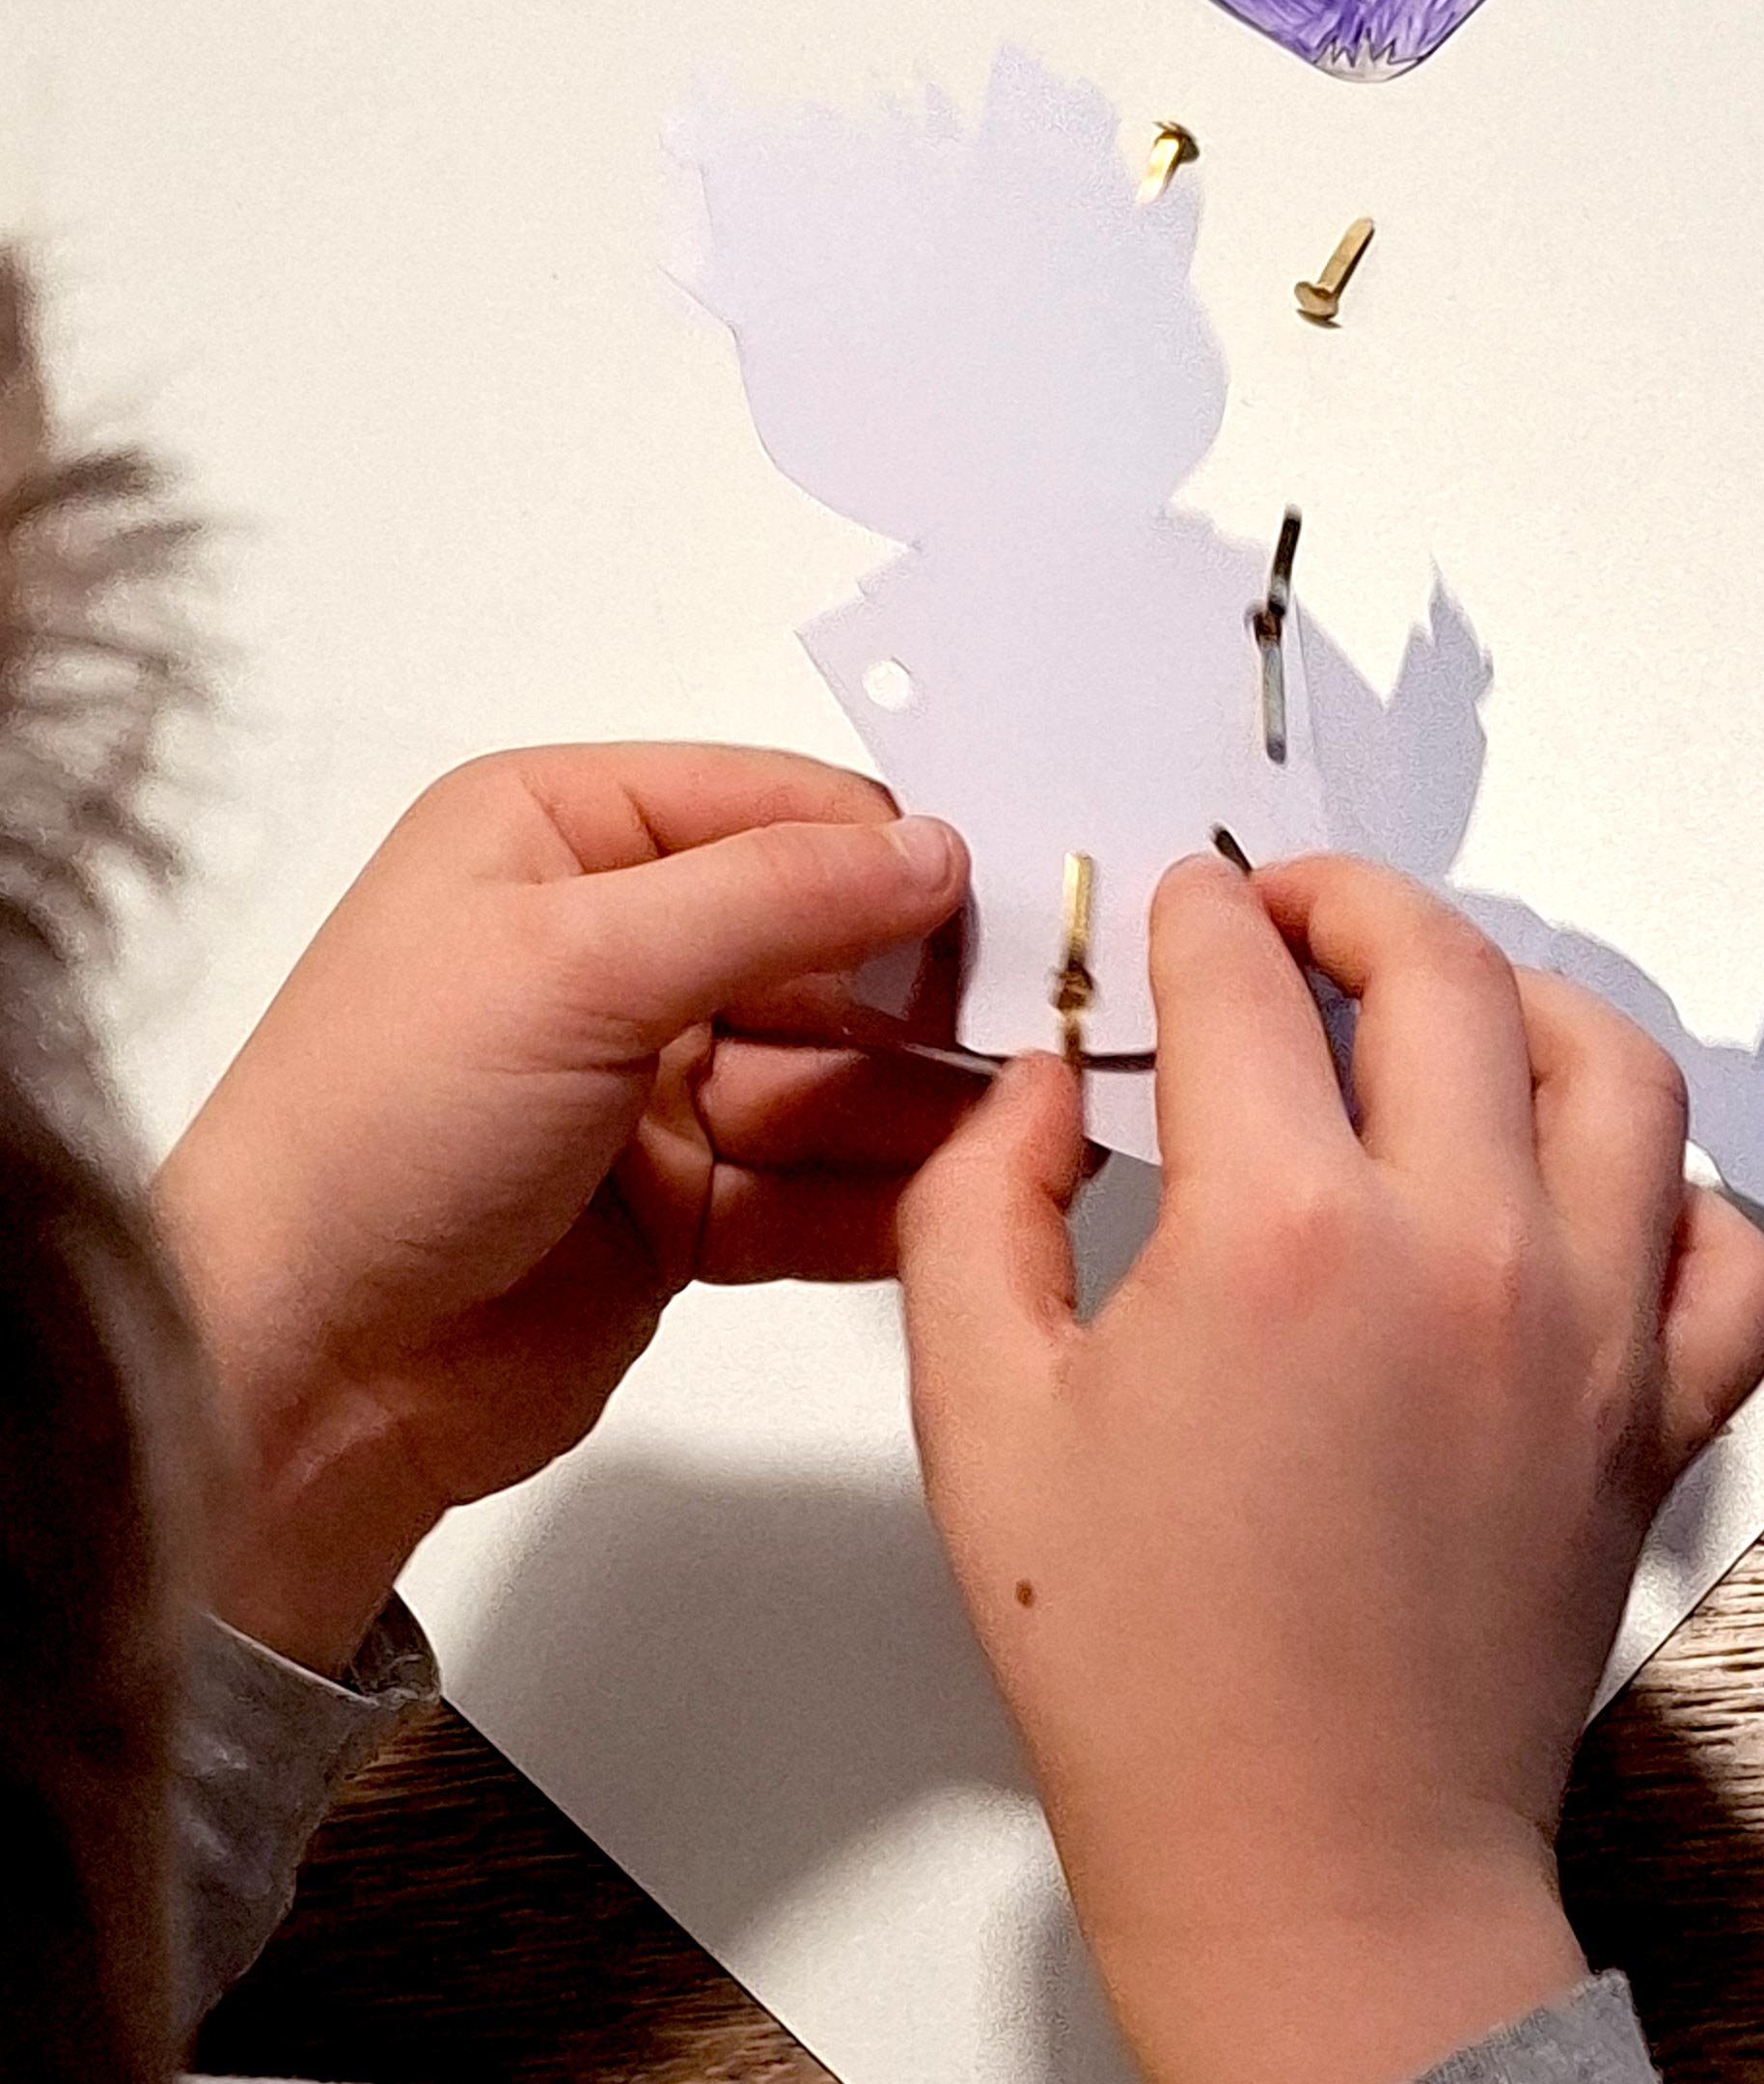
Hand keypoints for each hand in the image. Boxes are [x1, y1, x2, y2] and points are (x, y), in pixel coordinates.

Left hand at [158, 744, 971, 1674]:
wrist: (297, 1371)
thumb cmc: (386, 1124)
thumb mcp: (577, 967)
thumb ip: (773, 898)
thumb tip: (936, 847)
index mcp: (559, 836)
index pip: (772, 810)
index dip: (890, 855)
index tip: (1011, 900)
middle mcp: (611, 945)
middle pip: (820, 946)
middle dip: (924, 993)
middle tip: (1048, 1025)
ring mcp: (649, 1082)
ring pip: (833, 1073)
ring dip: (924, 1102)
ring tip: (1037, 1121)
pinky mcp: (680, 1205)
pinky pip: (814, 1183)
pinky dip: (885, 1196)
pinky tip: (971, 1200)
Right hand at [899, 854, 1763, 2083]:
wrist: (1309, 1859)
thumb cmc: (1143, 1666)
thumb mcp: (978, 1413)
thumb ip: (974, 1204)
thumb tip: (1043, 1083)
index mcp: (1279, 1238)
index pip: (1242, 983)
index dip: (1194, 916)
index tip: (1174, 908)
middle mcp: (1461, 1252)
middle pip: (1442, 971)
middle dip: (1350, 901)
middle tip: (1289, 911)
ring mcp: (1584, 1330)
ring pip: (1615, 1067)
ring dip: (1521, 994)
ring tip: (1442, 1003)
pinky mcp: (1649, 1416)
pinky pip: (1731, 1251)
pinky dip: (1677, 1185)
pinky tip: (1583, 1184)